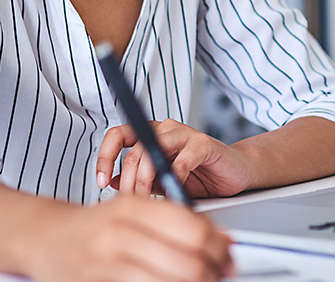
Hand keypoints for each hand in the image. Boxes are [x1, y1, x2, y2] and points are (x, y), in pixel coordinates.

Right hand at [25, 195, 233, 281]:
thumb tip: (217, 238)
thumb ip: (170, 218)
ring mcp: (108, 264)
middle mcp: (120, 234)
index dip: (220, 246)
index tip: (229, 254)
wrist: (43, 236)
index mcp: (133, 207)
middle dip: (214, 271)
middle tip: (223, 274)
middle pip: (189, 260)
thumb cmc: (94, 226)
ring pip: (174, 281)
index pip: (193, 227)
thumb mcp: (130, 209)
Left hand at [96, 119, 255, 197]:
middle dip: (127, 181)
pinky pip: (181, 161)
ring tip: (149, 200)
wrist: (234, 174)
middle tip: (130, 203)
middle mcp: (165, 130)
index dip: (104, 157)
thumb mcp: (160, 181)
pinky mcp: (203, 144)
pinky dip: (174, 181)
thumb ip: (137, 178)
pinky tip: (174, 196)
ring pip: (153, 152)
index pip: (117, 136)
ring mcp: (184, 134)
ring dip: (146, 180)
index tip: (100, 182)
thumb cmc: (199, 177)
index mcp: (151, 135)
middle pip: (133, 150)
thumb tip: (111, 182)